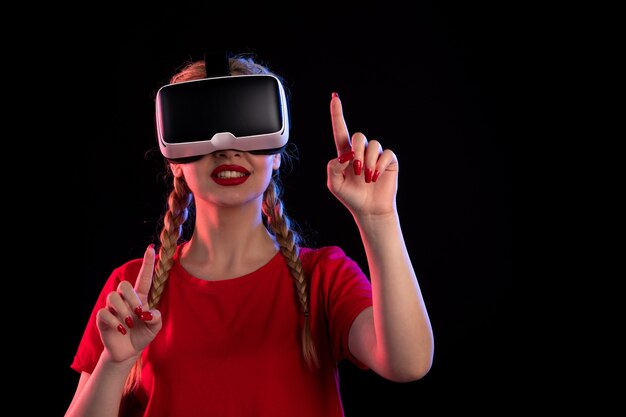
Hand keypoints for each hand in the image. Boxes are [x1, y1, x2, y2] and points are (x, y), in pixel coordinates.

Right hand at [95, 245, 162, 362]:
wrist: (128, 352)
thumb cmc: (142, 335)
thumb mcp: (155, 328)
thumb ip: (157, 319)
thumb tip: (148, 313)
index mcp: (140, 298)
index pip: (143, 277)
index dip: (147, 263)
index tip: (151, 249)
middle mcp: (125, 299)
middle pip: (124, 285)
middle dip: (132, 298)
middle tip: (138, 313)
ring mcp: (113, 308)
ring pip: (113, 297)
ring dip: (123, 309)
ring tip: (129, 323)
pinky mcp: (103, 318)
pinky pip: (104, 312)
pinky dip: (114, 320)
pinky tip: (121, 329)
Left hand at [327, 93, 398, 216]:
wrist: (368, 210)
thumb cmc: (350, 197)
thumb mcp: (334, 184)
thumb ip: (333, 167)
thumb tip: (346, 155)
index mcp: (345, 154)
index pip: (340, 130)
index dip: (337, 114)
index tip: (334, 97)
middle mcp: (360, 150)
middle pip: (358, 136)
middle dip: (356, 151)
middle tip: (356, 169)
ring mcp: (376, 154)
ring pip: (373, 145)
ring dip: (368, 162)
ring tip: (367, 177)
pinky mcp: (389, 160)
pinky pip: (386, 154)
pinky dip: (379, 166)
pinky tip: (376, 177)